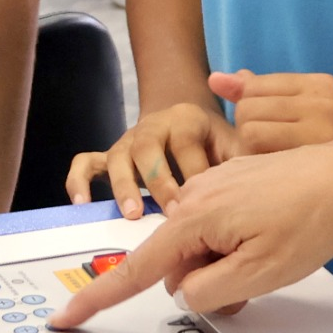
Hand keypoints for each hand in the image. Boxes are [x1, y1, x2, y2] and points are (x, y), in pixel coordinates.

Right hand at [49, 133, 332, 327]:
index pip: (137, 270)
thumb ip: (207, 292)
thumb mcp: (258, 273)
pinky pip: (216, 229)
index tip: (66, 318)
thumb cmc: (310, 220)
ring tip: (269, 253)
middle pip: (175, 264)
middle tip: (254, 279)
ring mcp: (211, 187)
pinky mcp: (229, 184)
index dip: (99, 299)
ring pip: (198, 248)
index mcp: (193, 219)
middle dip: (203, 282)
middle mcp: (193, 197)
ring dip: (223, 263)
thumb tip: (183, 291)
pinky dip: (234, 245)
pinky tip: (268, 237)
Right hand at [63, 101, 241, 217]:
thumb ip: (244, 167)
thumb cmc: (221, 143)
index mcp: (190, 121)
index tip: (202, 209)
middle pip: (150, 152)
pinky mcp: (111, 155)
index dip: (193, 177)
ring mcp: (129, 141)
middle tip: (173, 214)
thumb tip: (252, 197)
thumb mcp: (240, 147)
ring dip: (125, 187)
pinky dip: (80, 181)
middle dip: (161, 184)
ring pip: (118, 158)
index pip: (188, 150)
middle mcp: (154, 126)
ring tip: (133, 215)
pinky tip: (83, 204)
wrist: (195, 117)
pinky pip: (86, 163)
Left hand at [211, 69, 332, 154]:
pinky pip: (254, 149)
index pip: (255, 85)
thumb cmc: (319, 147)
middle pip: (248, 106)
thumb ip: (257, 91)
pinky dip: (252, 162)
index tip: (270, 127)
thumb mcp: (295, 110)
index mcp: (323, 84)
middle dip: (247, 128)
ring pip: (248, 128)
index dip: (250, 108)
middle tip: (269, 148)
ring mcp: (319, 131)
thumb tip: (215, 79)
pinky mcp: (306, 159)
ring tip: (270, 159)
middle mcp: (325, 103)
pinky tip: (268, 171)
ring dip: (248, 148)